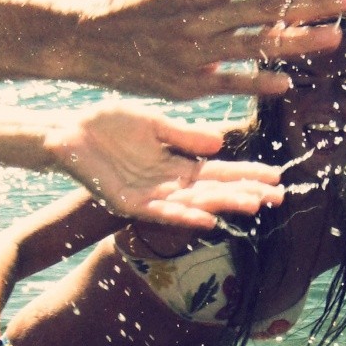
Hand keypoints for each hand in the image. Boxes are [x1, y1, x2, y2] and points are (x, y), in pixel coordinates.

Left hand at [48, 102, 284, 226]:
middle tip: (278, 197)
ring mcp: (149, 196)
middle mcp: (167, 183)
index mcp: (175, 162)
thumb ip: (184, 135)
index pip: (218, 171)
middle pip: (213, 191)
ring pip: (193, 204)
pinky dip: (184, 217)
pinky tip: (207, 220)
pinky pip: (161, 213)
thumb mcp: (153, 125)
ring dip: (223, 206)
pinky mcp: (128, 203)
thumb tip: (220, 142)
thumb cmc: (108, 127)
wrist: (67, 132)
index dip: (246, 174)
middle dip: (245, 193)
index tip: (276, 177)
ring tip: (252, 205)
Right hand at [75, 0, 345, 99]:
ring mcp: (196, 53)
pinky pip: (231, 83)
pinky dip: (260, 81)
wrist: (88, 40)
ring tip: (338, 37)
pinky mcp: (188, 84)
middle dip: (317, 1)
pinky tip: (289, 80)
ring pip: (258, 46)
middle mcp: (200, 17)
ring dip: (301, 41)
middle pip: (270, 7)